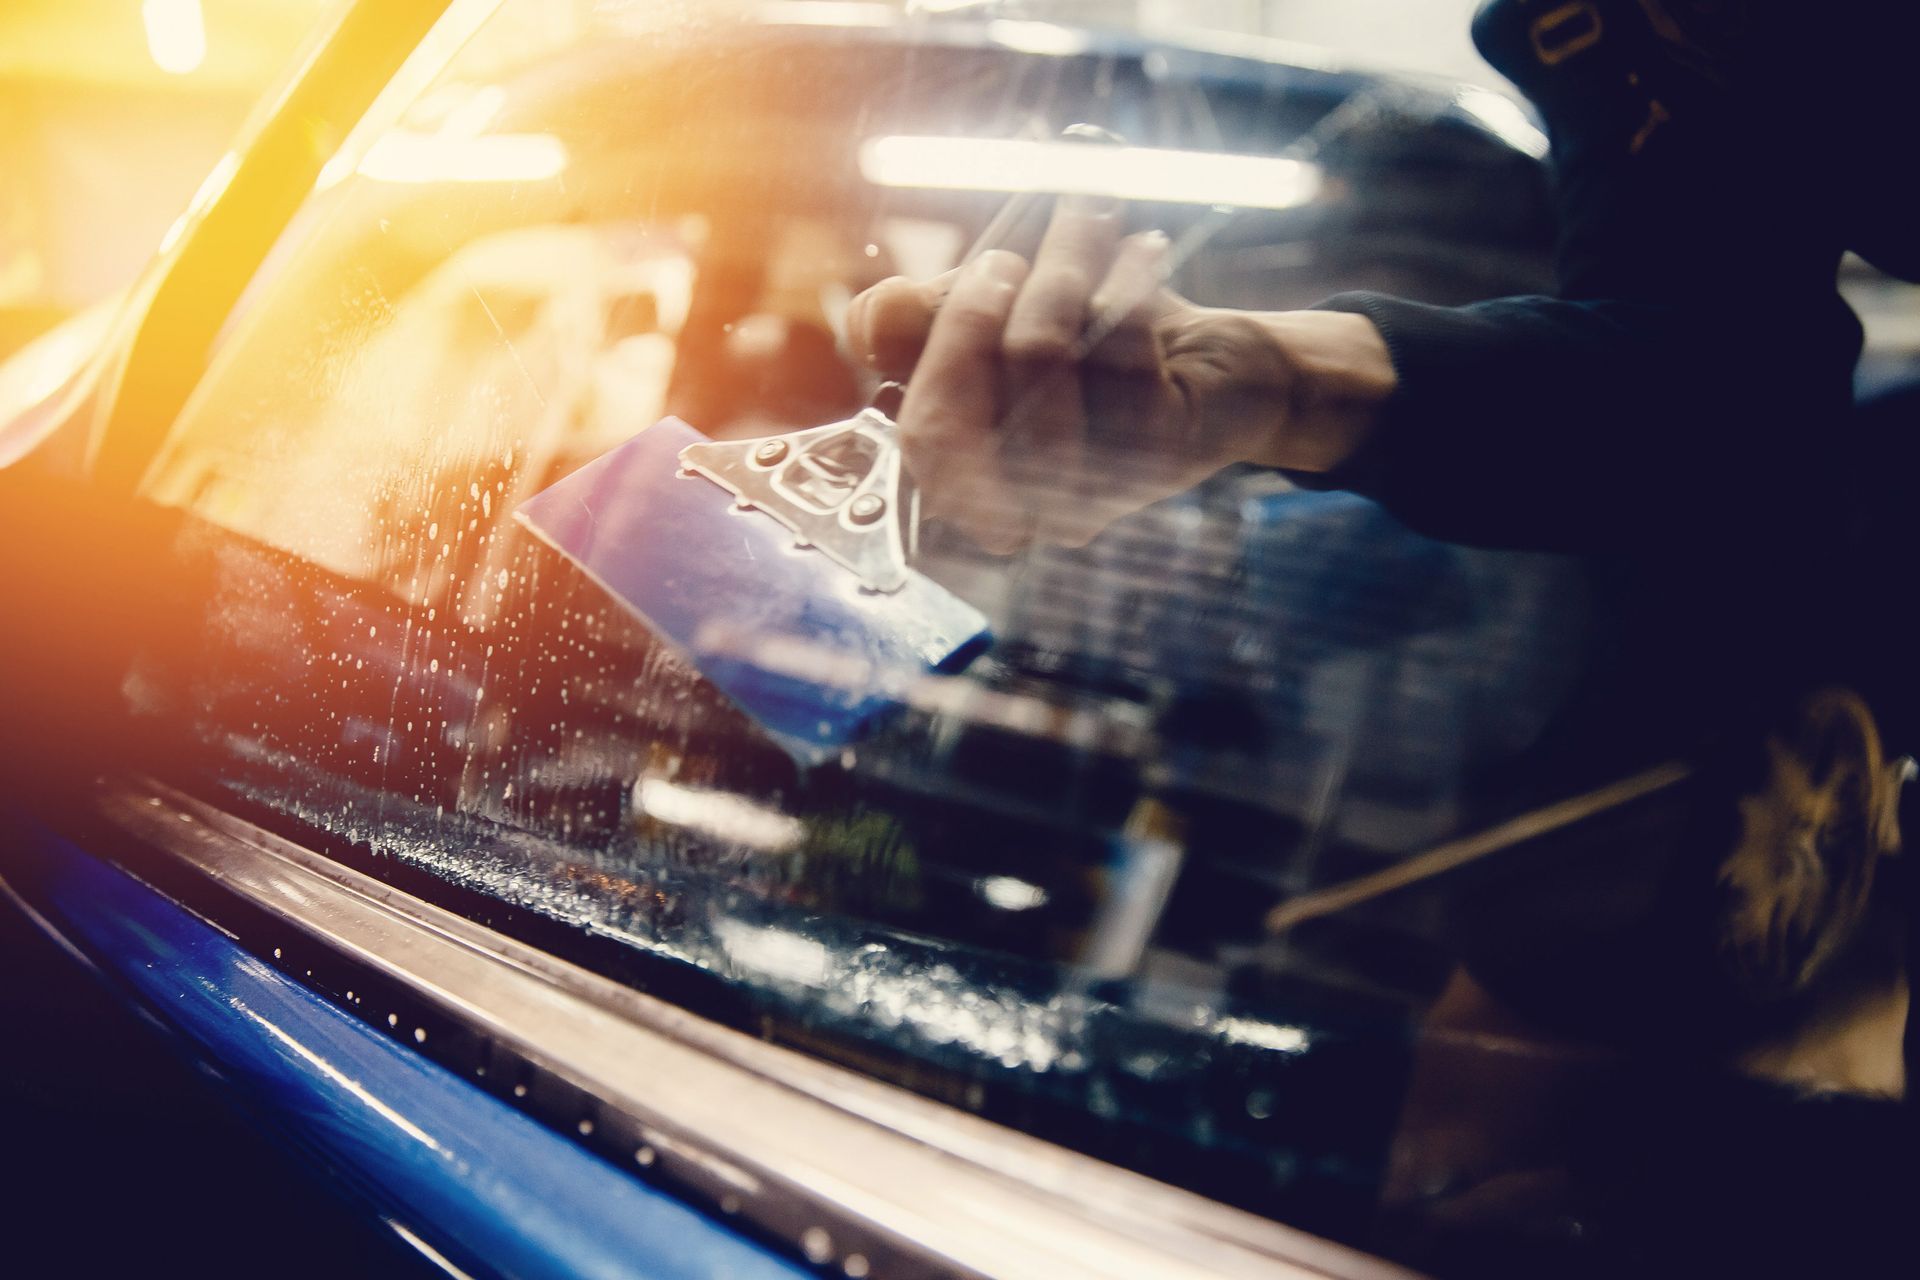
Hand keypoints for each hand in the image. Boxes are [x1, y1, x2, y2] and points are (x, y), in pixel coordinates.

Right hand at [846, 200, 1395, 551]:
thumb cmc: (1094, 349)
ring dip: (1060, 268)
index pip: (925, 437)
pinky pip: (1118, 346)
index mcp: (975, 485)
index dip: (936, 351)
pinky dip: (1127, 282)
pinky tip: (1143, 254)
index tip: (974, 274)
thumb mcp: (997, 324)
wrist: (1214, 368)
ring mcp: (1090, 490)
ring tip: (1089, 220)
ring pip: (1039, 357)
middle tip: (1010, 253)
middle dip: (976, 308)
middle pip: (962, 405)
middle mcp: (1027, 507)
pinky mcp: (1155, 458)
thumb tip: (868, 325)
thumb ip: (924, 324)